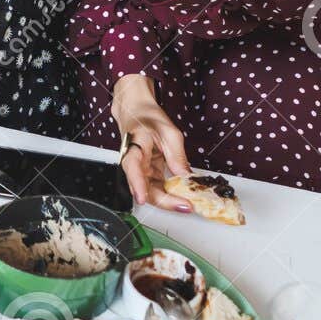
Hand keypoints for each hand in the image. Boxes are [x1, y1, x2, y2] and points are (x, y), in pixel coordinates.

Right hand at [112, 74, 193, 211]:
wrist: (138, 114)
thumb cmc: (148, 118)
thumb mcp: (169, 132)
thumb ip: (177, 155)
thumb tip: (186, 177)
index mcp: (133, 147)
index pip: (132, 167)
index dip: (137, 184)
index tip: (142, 198)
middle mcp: (134, 164)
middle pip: (144, 188)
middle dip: (164, 201)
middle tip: (185, 205)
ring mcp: (142, 172)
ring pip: (152, 193)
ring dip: (170, 201)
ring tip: (189, 203)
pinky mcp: (150, 175)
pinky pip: (160, 189)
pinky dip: (172, 194)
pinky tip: (185, 197)